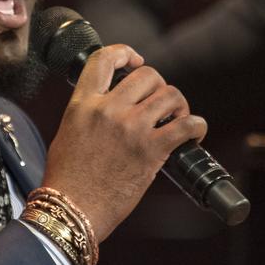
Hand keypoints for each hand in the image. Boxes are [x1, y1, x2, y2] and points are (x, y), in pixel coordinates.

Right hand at [42, 44, 207, 240]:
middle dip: (159, 87)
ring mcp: (131, 128)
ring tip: (177, 119)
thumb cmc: (67, 180)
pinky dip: (196, 126)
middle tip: (161, 106)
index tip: (137, 61)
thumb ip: (88, 113)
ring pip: (170, 94)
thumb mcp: (68, 132)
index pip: (104, 59)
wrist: (70, 211)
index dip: (125, 53)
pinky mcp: (151, 150)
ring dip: (179, 105)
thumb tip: (110, 106)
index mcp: (83, 103)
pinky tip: (194, 133)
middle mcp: (108, 109)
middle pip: (147, 75)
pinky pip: (186, 125)